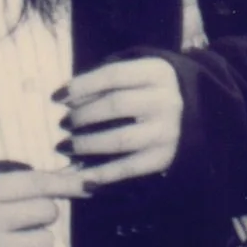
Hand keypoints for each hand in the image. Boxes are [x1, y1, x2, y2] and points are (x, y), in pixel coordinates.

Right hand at [0, 163, 87, 246]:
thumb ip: (24, 178)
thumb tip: (78, 180)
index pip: (38, 183)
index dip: (66, 184)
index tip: (89, 186)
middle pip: (48, 212)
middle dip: (42, 214)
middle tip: (23, 217)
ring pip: (46, 242)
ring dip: (38, 242)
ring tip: (16, 240)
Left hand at [59, 56, 184, 186]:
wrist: (190, 114)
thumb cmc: (145, 91)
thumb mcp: (134, 76)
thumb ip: (104, 83)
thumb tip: (65, 100)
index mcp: (157, 72)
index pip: (112, 75)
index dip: (80, 86)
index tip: (56, 98)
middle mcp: (167, 100)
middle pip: (114, 105)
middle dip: (82, 116)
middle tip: (63, 124)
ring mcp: (168, 131)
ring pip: (119, 139)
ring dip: (85, 144)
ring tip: (65, 146)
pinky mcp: (164, 158)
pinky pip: (127, 168)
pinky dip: (100, 173)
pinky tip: (80, 174)